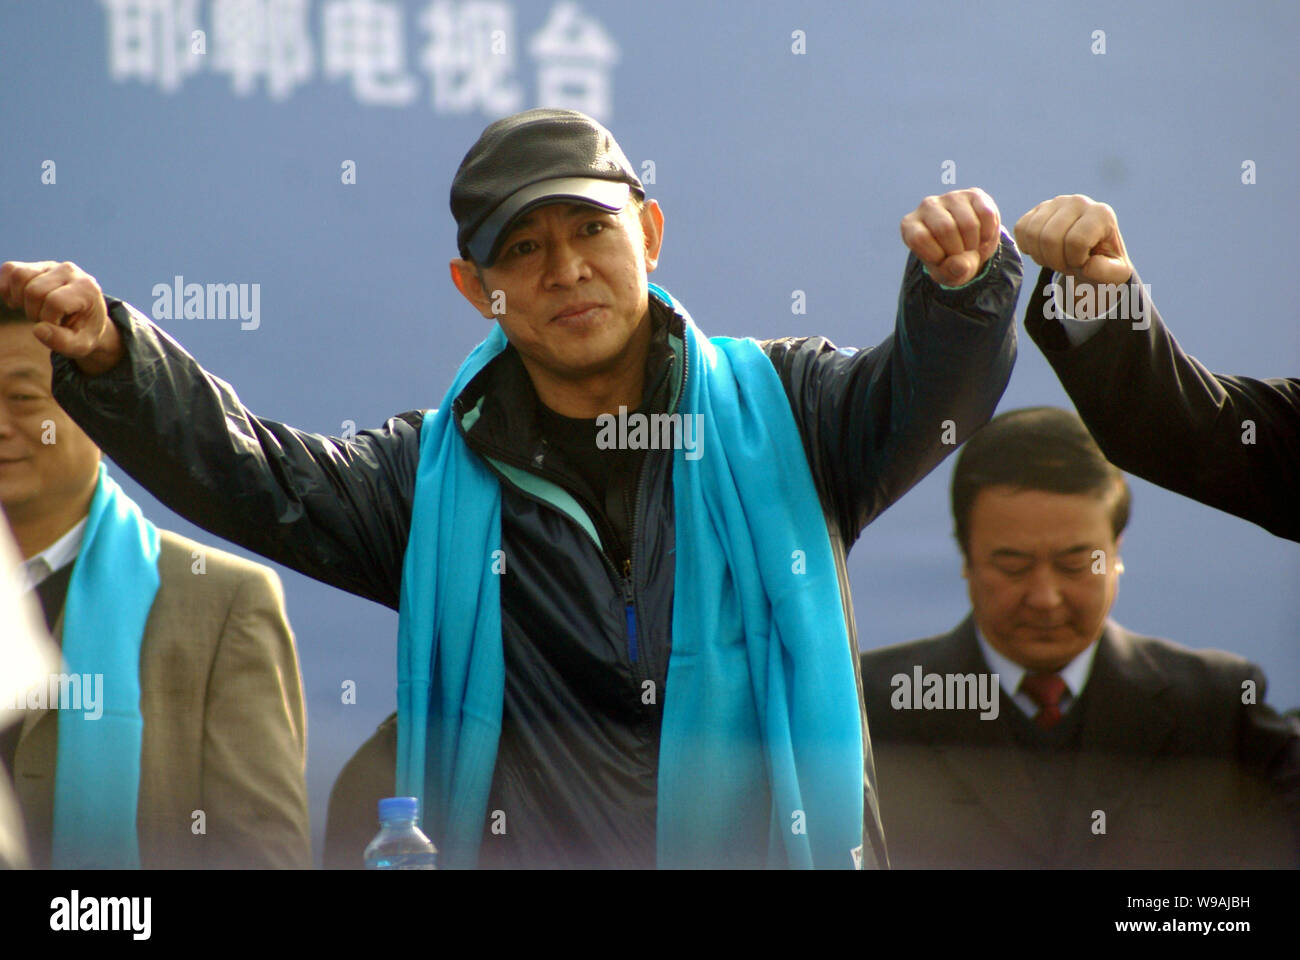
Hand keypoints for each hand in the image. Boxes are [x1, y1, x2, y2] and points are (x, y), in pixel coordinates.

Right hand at [0, 260, 122, 374]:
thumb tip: (38, 330)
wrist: (86, 318)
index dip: (49, 319)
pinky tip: (19, 302)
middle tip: (45, 320)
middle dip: (34, 313)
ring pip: (19, 276)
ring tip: (34, 310)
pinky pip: (9, 269)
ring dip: (19, 300)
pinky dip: (6, 289)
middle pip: (34, 290)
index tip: (59, 326)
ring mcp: (51, 265)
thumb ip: (62, 342)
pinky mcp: (35, 265)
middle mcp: (70, 271)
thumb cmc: (83, 332)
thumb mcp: (80, 344)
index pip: (55, 301)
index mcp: (86, 288)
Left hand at [900, 188, 1001, 286]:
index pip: (920, 238)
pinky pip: (986, 214)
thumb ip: (951, 272)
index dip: (936, 256)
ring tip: (970, 246)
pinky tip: (982, 236)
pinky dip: (988, 233)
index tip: (941, 260)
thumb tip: (960, 265)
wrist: (970, 249)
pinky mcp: (974, 194)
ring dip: (974, 243)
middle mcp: (927, 206)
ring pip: (968, 223)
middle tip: (959, 254)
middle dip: (958, 250)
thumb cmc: (950, 262)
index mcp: (910, 225)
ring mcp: (951, 197)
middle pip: (945, 229)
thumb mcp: (947, 274)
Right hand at [1013, 195, 1132, 284]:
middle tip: (1067, 265)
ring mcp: (1056, 203)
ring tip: (1056, 259)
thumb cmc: (1103, 264)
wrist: (1091, 254)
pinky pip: (1020, 229)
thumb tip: (1088, 264)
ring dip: (1041, 256)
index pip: (1075, 241)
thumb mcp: (1116, 274)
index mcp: (1101, 214)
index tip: (1083, 264)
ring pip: (1032, 233)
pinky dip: (1028, 247)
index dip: (1075, 261)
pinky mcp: (1038, 209)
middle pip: (1050, 238)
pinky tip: (1043, 251)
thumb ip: (1108, 273)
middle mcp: (1078, 202)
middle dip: (1055, 261)